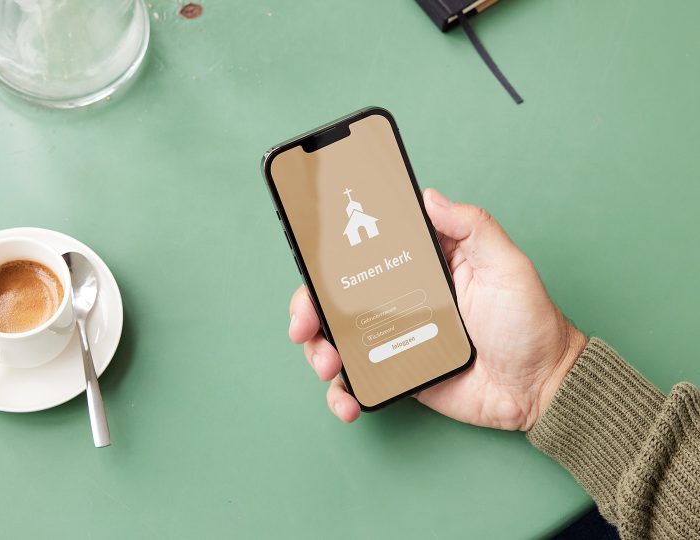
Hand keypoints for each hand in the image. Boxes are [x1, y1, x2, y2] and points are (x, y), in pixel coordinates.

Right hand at [289, 188, 586, 430]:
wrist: (540, 386)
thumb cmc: (528, 321)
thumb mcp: (507, 265)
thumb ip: (473, 226)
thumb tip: (428, 196)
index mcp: (422, 265)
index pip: (364, 250)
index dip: (329, 255)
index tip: (310, 263)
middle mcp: (401, 296)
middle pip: (338, 296)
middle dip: (309, 309)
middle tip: (303, 324)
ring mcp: (396, 336)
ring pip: (338, 338)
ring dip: (320, 350)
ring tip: (328, 366)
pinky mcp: (398, 371)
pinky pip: (359, 379)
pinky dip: (342, 391)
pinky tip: (346, 400)